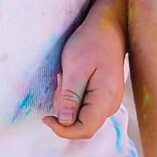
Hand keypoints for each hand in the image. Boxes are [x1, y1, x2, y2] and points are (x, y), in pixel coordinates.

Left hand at [45, 6, 124, 139]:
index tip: (46, 117)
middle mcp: (111, 104)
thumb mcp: (74, 69)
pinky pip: (85, 105)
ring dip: (67, 101)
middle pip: (82, 124)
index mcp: (105, 100)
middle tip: (59, 82)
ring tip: (65, 75)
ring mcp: (109, 100)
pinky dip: (73, 95)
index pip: (84, 130)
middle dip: (63, 110)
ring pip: (82, 115)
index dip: (62, 130)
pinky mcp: (104, 94)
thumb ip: (69, 99)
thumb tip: (63, 123)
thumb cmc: (91, 43)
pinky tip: (71, 77)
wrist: (108, 26)